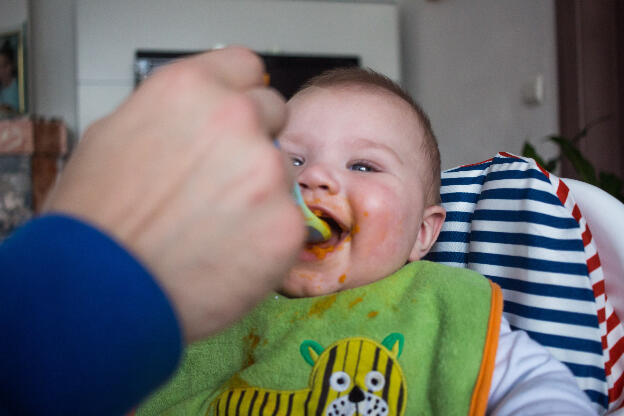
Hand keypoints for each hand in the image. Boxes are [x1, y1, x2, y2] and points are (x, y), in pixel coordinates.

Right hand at [44, 47, 304, 341]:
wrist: (99, 293)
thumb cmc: (97, 222)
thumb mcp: (116, 136)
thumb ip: (175, 115)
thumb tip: (203, 116)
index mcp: (191, 89)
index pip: (246, 68)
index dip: (240, 94)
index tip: (238, 115)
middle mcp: (236, 120)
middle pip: (272, 115)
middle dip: (252, 141)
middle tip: (221, 182)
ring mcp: (267, 172)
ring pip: (281, 172)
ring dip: (260, 192)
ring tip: (214, 228)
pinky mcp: (287, 224)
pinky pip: (288, 220)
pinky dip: (266, 237)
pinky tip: (227, 255)